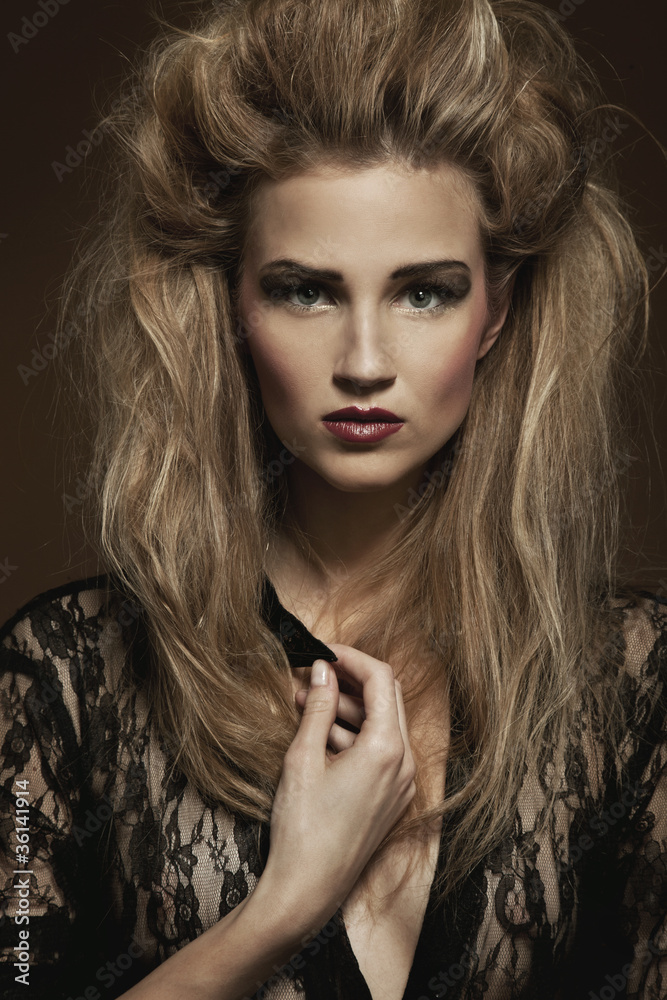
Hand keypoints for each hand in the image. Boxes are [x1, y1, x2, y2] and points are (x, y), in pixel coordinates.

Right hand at [263, 644, 416, 925]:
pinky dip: (352, 735)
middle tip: (313, 671)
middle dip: (350, 680)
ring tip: (303, 699)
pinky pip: (380, 751)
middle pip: (387, 699)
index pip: (381, 679)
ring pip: (382, 725)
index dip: (351, 657)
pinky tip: (317, 730)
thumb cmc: (302, 827)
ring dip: (347, 708)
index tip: (322, 650)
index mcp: (388, 749)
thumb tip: (322, 670)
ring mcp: (401, 783)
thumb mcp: (303, 758)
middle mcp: (405, 763)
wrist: (307, 891)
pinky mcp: (391, 798)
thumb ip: (317, 708)